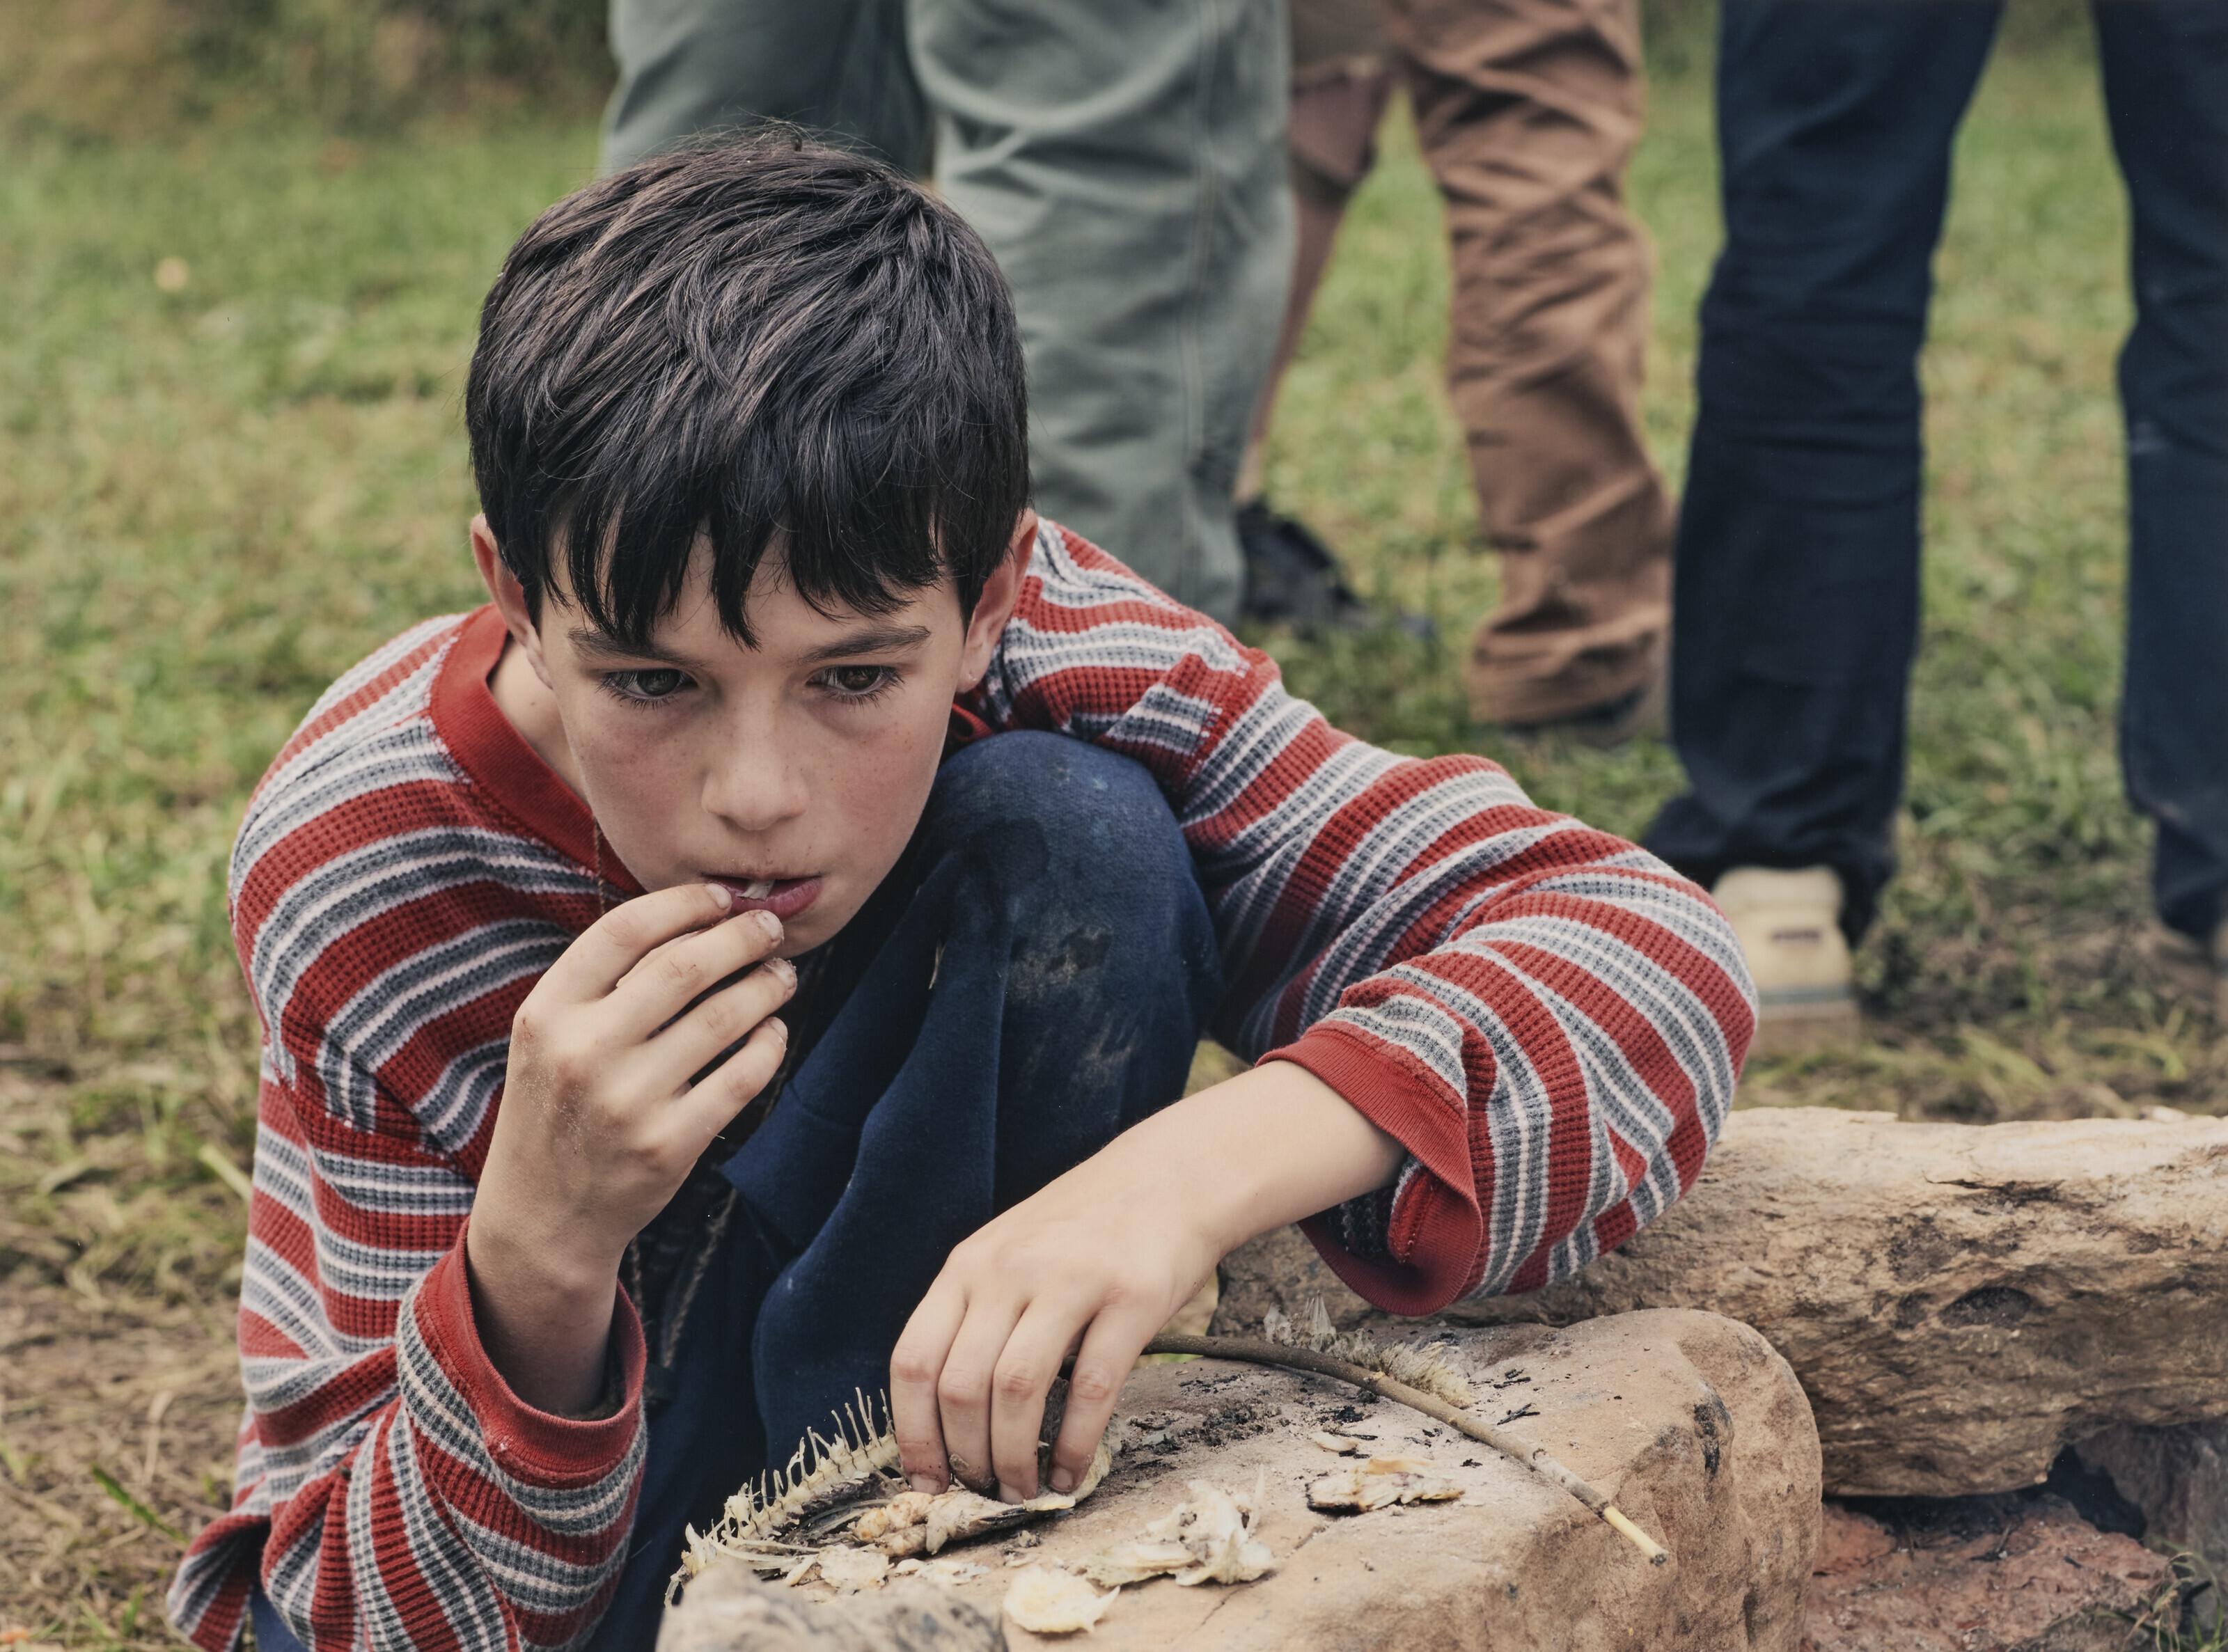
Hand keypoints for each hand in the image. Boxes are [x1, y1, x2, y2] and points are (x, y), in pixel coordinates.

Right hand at [466, 882, 795, 1411]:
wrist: (542, 1219)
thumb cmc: (556, 1109)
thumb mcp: (548, 1038)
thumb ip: (603, 982)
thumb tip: (696, 916)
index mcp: (546, 1014)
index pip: (624, 930)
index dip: (684, 902)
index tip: (722, 896)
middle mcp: (583, 1052)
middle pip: (684, 966)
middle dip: (741, 936)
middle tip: (769, 928)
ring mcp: (627, 1101)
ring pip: (723, 1018)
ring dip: (765, 987)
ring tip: (780, 976)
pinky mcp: (668, 1144)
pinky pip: (741, 1076)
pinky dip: (770, 1045)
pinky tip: (775, 1032)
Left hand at [889, 1063, 1404, 1502]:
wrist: (1170, 1175)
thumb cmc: (1084, 1229)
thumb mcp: (1008, 1252)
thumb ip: (974, 1314)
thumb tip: (944, 1417)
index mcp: (968, 1265)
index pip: (913, 1360)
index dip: (912, 1433)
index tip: (924, 1480)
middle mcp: (1008, 1271)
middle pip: (960, 1385)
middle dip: (965, 1458)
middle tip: (983, 1492)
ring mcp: (1069, 1281)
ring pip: (1016, 1391)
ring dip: (1014, 1458)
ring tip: (1024, 1489)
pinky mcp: (1130, 1298)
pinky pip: (1091, 1389)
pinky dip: (1075, 1444)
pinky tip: (1071, 1471)